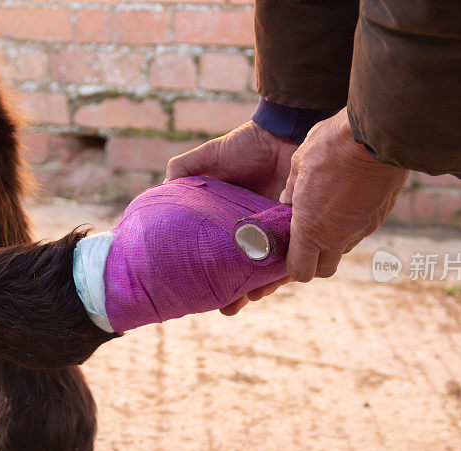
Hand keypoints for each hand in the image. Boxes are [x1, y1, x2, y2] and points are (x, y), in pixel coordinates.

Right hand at [166, 121, 296, 314]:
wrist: (282, 133)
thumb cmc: (246, 145)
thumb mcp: (208, 157)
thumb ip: (183, 171)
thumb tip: (161, 190)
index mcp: (231, 222)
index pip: (219, 255)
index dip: (211, 275)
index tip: (200, 294)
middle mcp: (254, 232)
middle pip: (244, 270)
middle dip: (236, 292)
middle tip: (227, 308)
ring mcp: (277, 233)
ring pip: (268, 269)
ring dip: (258, 287)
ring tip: (248, 298)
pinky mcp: (299, 228)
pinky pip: (293, 256)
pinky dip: (283, 270)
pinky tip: (271, 282)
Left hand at [281, 108, 407, 281]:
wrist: (377, 134)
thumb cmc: (331, 146)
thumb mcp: (299, 165)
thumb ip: (291, 191)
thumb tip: (287, 203)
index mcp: (310, 228)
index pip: (300, 272)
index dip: (292, 266)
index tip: (289, 251)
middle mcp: (338, 236)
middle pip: (324, 269)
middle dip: (314, 260)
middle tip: (307, 238)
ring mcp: (362, 229)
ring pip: (344, 248)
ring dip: (333, 240)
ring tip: (326, 213)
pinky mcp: (379, 218)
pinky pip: (360, 231)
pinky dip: (351, 224)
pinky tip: (346, 200)